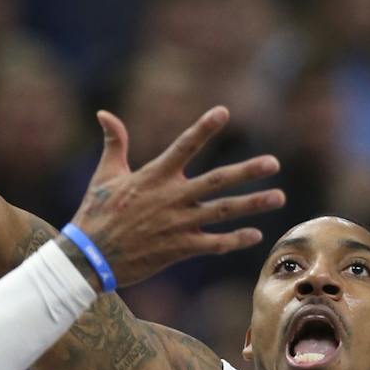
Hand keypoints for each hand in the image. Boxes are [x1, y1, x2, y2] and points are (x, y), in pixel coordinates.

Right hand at [68, 106, 283, 287]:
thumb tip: (104, 113)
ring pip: (223, 211)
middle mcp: (171, 197)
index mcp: (154, 176)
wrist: (89, 258)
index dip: (203, 128)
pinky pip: (215, 244)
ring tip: (279, 197)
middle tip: (274, 163)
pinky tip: (256, 235)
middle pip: (217, 180)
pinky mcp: (180, 248)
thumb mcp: (105, 175)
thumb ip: (114, 143)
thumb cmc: (95, 214)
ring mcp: (178, 224)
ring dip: (253, 204)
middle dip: (247, 171)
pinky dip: (236, 240)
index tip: (223, 111)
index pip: (184, 146)